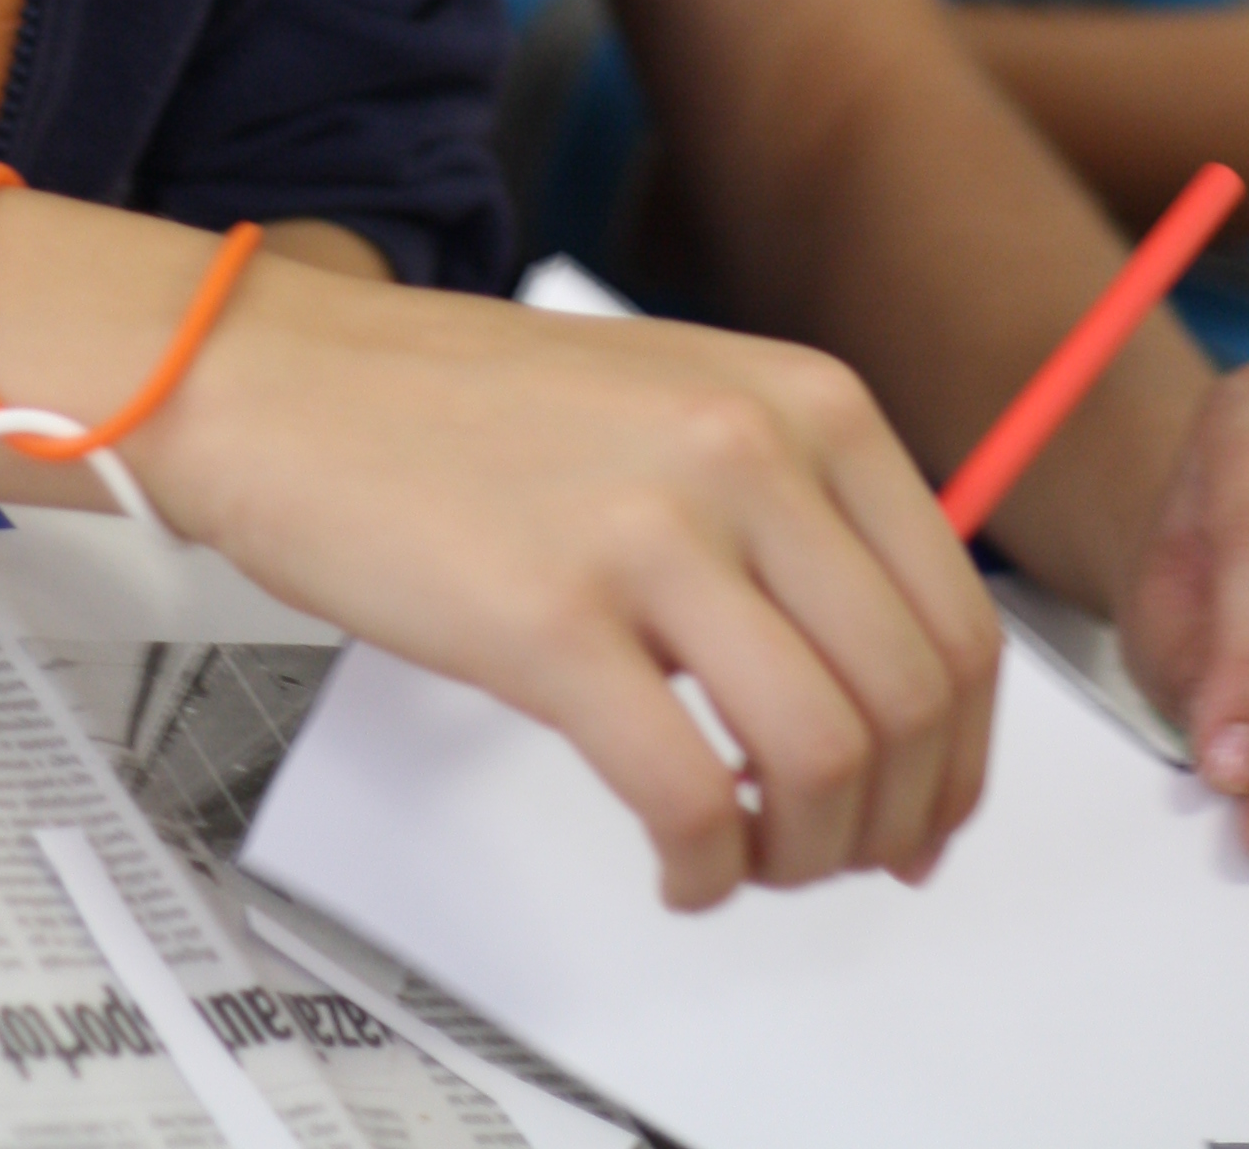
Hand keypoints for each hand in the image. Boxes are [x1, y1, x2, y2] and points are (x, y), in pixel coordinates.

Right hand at [148, 261, 1002, 911]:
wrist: (288, 378)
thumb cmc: (461, 407)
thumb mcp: (678, 399)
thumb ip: (794, 508)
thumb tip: (890, 684)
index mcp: (801, 397)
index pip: (959, 619)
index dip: (959, 757)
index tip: (923, 811)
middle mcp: (748, 449)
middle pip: (910, 701)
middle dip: (893, 821)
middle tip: (840, 861)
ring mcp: (651, 530)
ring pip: (824, 759)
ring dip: (805, 856)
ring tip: (750, 861)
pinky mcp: (553, 620)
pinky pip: (693, 798)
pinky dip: (708, 870)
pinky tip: (677, 867)